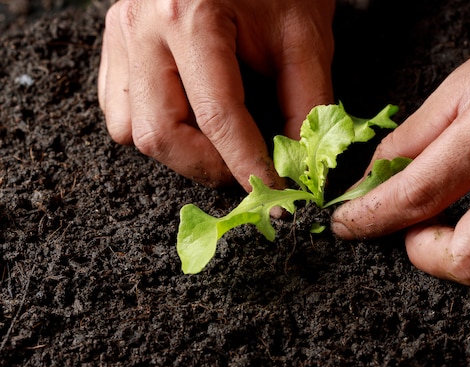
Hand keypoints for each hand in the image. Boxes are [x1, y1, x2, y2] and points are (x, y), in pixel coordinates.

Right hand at [98, 0, 334, 189]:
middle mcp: (143, 27)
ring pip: (135, 132)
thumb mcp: (303, 38)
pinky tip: (191, 120)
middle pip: (161, 134)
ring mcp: (121, 37)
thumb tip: (299, 165)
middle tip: (247, 172)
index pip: (218, 116)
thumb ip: (306, 105)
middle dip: (210, 168)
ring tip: (222, 145)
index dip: (249, 166)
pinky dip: (158, 131)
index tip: (274, 196)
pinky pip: (121, 114)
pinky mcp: (114, 49)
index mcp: (191, 16)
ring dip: (183, 153)